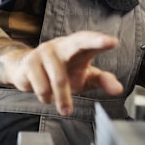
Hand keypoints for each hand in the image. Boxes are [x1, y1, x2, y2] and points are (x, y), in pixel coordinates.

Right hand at [6, 31, 122, 115]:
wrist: (25, 71)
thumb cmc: (62, 72)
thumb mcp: (84, 78)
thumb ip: (103, 81)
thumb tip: (119, 89)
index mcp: (77, 46)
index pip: (90, 41)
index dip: (100, 41)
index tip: (113, 42)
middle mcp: (61, 45)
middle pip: (78, 42)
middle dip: (93, 42)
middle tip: (107, 42)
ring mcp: (44, 51)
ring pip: (59, 79)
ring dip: (62, 98)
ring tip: (63, 104)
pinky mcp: (29, 62)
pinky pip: (42, 87)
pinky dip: (47, 98)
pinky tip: (46, 94)